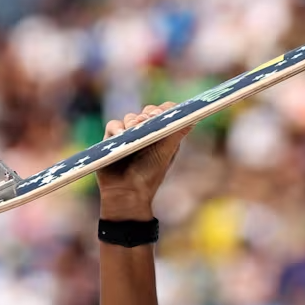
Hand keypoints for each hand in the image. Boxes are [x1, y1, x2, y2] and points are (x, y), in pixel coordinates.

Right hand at [97, 102, 190, 219]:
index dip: (166, 110)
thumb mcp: (165, 154)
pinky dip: (117, 128)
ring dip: (133, 120)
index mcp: (163, 136)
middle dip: (149, 113)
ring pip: (130, 117)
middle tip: (149, 118)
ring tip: (135, 128)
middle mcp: (146, 133)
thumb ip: (176, 134)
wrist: (126, 194)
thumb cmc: (149, 176)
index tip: (165, 111)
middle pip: (148, 112)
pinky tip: (121, 134)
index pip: (165, 114)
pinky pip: (113, 126)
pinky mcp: (112, 140)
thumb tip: (193, 118)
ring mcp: (129, 136)